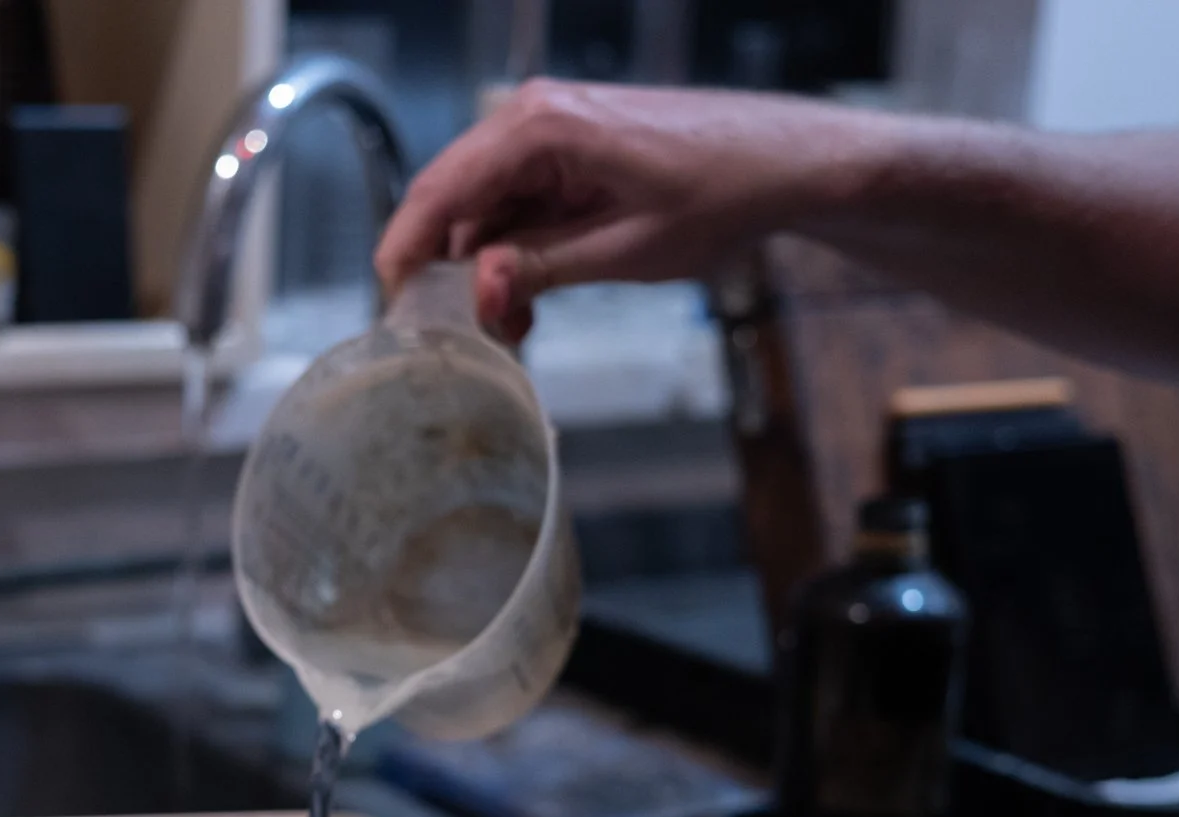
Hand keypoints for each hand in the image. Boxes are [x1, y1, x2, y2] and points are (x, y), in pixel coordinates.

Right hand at [376, 81, 890, 340]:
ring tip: (511, 329)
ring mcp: (549, 132)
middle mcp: (533, 118)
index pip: (440, 191)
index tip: (391, 306)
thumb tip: (477, 289)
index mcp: (540, 128)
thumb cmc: (724, 192)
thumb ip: (540, 267)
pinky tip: (528, 301)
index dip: (405, 251)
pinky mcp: (568, 153)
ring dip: (485, 272)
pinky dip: (513, 254)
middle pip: (452, 202)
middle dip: (450, 273)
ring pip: (482, 210)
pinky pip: (516, 206)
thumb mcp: (626, 250)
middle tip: (463, 336)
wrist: (787, 164)